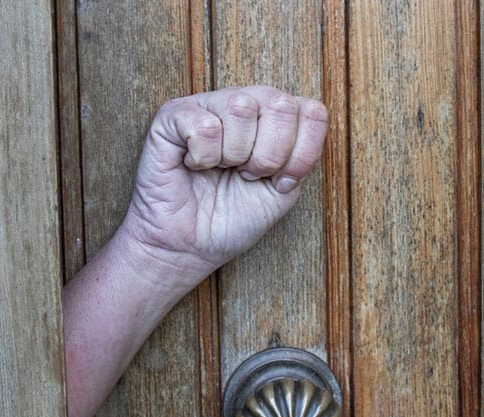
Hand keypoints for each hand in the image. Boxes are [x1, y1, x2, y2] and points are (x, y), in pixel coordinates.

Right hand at [120, 85, 328, 286]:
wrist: (189, 246)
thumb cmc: (231, 218)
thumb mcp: (283, 190)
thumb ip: (302, 154)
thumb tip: (304, 119)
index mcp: (272, 119)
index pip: (311, 111)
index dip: (302, 153)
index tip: (279, 181)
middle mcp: (242, 103)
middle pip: (280, 104)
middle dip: (269, 155)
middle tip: (246, 175)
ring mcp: (207, 106)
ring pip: (240, 107)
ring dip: (233, 154)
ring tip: (219, 169)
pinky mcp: (172, 116)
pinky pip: (204, 125)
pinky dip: (203, 157)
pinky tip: (194, 165)